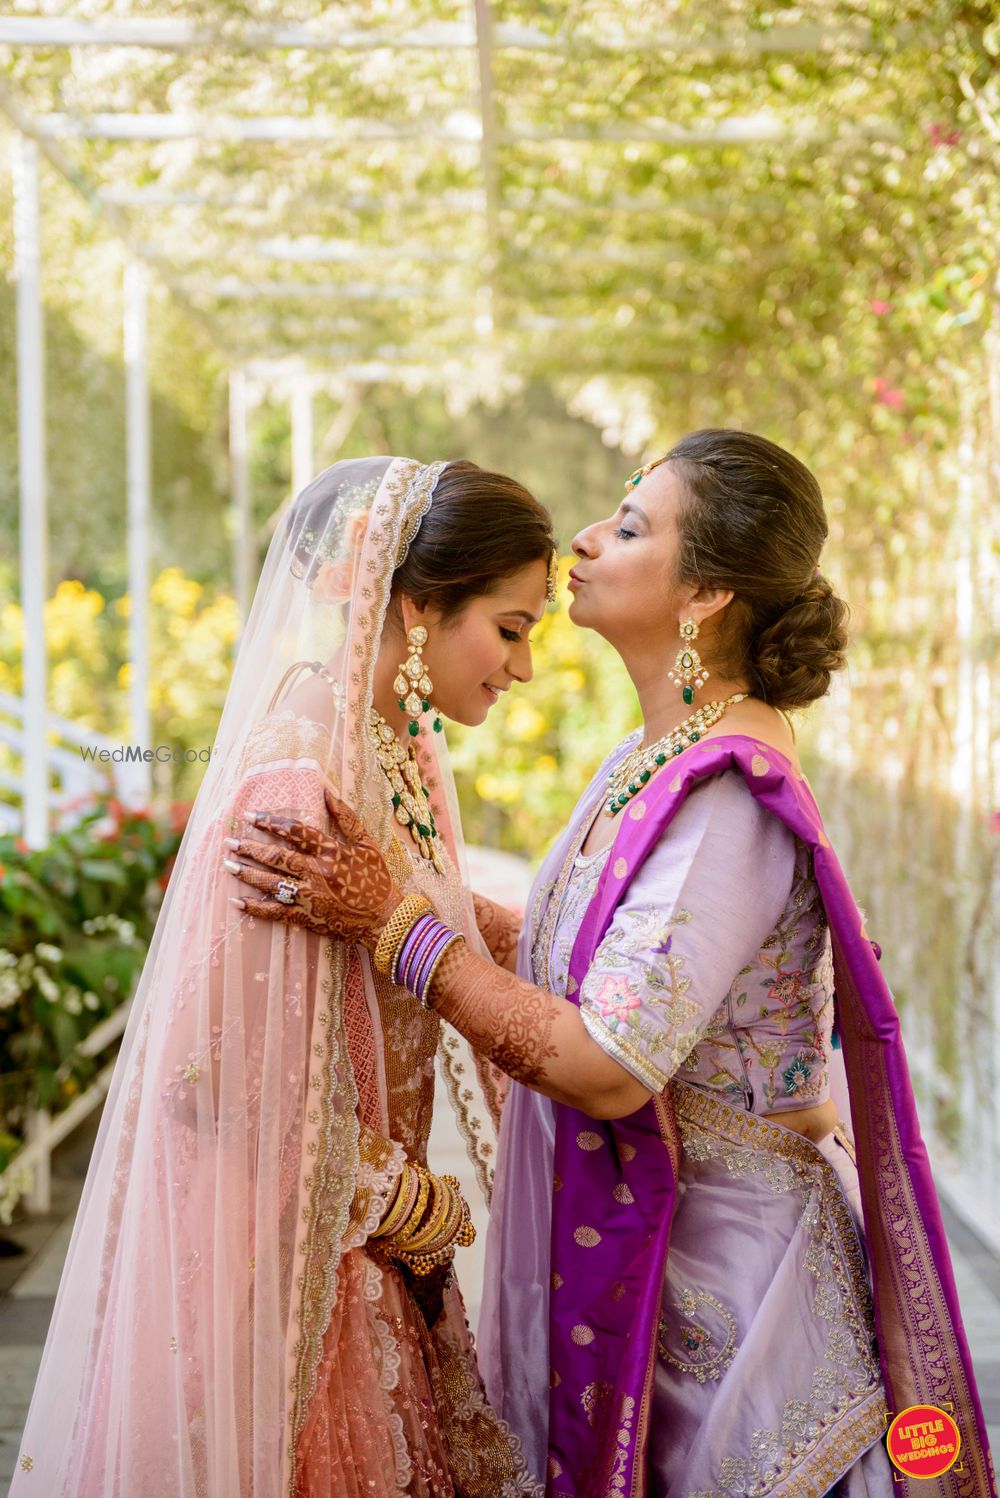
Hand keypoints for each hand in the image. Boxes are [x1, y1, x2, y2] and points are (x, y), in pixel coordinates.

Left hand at [224, 785, 400, 943]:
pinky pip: (275, 912)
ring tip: (228, 864)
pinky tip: (237, 901)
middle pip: (277, 857)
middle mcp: (317, 873)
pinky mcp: (306, 918)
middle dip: (250, 848)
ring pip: (271, 883)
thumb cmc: (378, 880)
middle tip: (229, 841)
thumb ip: (347, 818)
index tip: (251, 816)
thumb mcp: (367, 845)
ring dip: (247, 873)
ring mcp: (310, 897)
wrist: (385, 920)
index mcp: (332, 852)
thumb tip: (327, 792)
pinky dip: (255, 908)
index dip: (271, 822)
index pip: (296, 831)